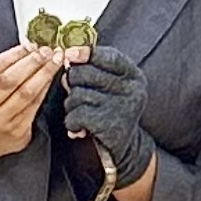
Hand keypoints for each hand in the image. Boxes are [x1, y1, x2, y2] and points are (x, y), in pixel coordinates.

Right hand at [0, 43, 60, 160]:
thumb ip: (0, 69)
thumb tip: (30, 49)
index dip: (12, 55)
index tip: (29, 45)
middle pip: (10, 81)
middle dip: (31, 63)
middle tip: (46, 50)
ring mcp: (0, 121)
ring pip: (25, 94)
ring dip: (43, 74)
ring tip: (55, 60)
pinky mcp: (17, 131)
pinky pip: (34, 106)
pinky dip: (44, 89)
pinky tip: (51, 77)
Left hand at [61, 46, 154, 188]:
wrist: (126, 147)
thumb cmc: (113, 111)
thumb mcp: (113, 87)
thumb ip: (95, 70)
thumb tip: (67, 57)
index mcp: (133, 76)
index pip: (107, 56)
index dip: (85, 53)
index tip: (69, 54)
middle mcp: (131, 89)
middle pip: (84, 73)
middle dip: (73, 84)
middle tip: (76, 94)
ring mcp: (120, 106)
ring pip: (77, 95)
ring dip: (72, 106)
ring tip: (81, 114)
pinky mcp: (108, 124)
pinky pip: (76, 115)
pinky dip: (72, 123)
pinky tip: (79, 128)